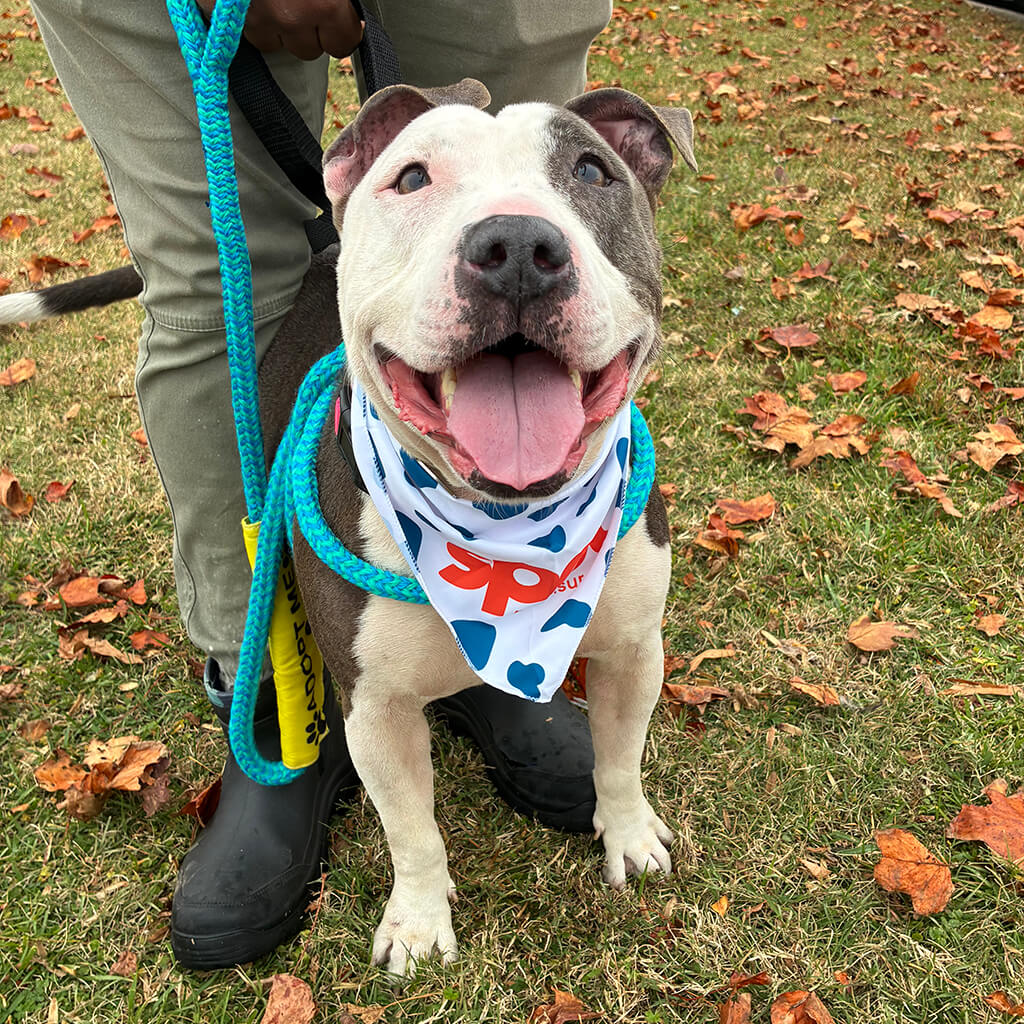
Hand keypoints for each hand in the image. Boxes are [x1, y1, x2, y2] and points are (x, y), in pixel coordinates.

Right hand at [197, 0, 363, 60]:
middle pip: (307, 49)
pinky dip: (245, 15)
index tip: (337, 17)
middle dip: (307, 29)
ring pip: (272, 43)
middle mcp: (290, 17)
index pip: (342, 42)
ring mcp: (253, 18)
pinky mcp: (220, 12)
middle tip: (301, 0)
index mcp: (323, 3)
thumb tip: (341, 4)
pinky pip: (240, 28)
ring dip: (275, 25)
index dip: (341, 28)